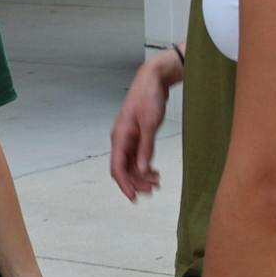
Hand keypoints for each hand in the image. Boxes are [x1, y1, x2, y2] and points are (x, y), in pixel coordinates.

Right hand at [111, 52, 176, 200]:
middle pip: (125, 168)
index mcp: (120, 136)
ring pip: (132, 163)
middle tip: (152, 190)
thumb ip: (146, 148)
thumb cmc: (148, 96)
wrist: (153, 79)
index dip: (124, 184)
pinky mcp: (138, 135)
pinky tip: (154, 170)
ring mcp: (129, 137)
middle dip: (137, 182)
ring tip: (157, 182)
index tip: (133, 197)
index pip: (118, 167)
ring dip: (142, 175)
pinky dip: (145, 165)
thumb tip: (142, 170)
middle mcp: (122, 139)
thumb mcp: (149, 124)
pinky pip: (138, 156)